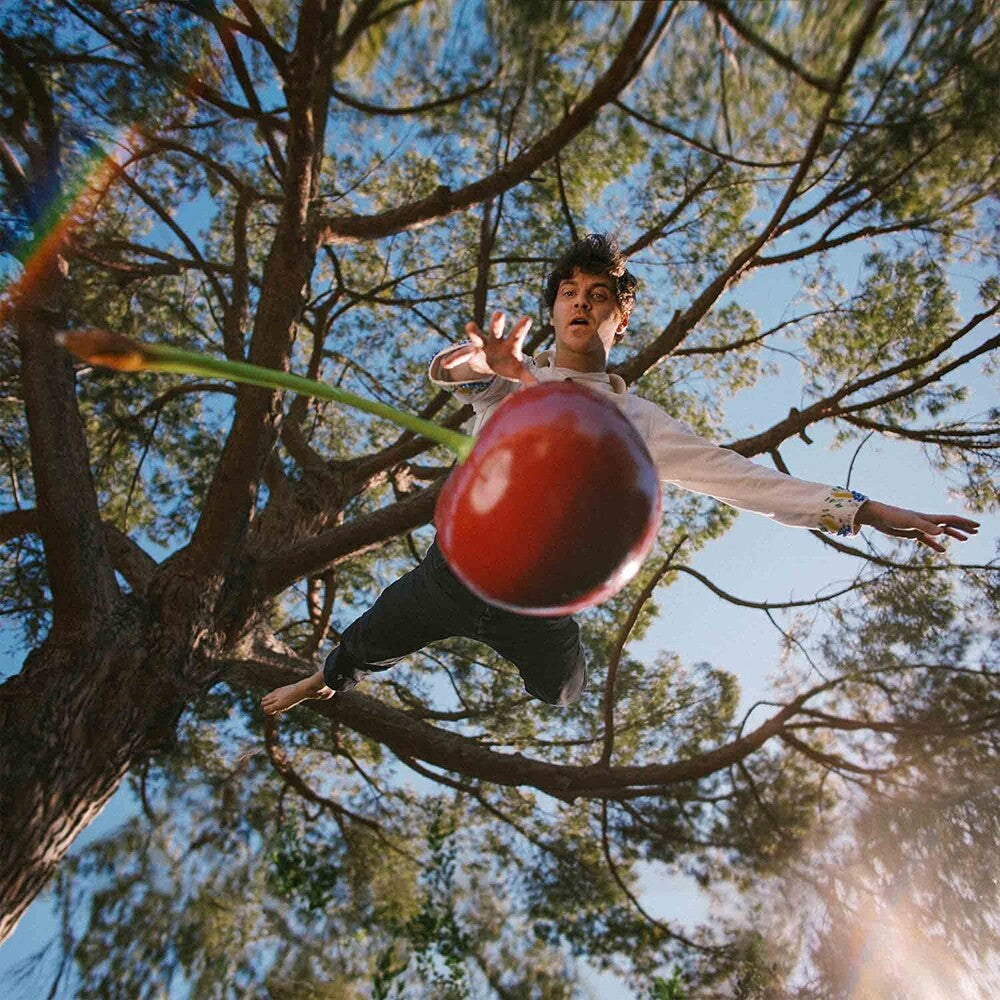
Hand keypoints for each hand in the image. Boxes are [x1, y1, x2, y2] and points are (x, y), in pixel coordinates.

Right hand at [442, 311, 537, 385]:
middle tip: (500, 314)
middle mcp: (495, 340)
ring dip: (474, 331)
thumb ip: (528, 377)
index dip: (522, 327)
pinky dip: (453, 360)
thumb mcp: (518, 371)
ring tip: (470, 325)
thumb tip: (540, 388)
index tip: (527, 318)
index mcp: (510, 344)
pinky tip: (445, 364)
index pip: (517, 335)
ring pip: (477, 336)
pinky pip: (460, 356)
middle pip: (496, 329)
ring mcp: (481, 345)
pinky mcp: (470, 353)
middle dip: (497, 322)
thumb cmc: (509, 365)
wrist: (491, 363)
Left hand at [856, 500, 979, 552]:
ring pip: (940, 532)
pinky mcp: (911, 533)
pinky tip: (942, 550)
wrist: (877, 517)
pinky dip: (935, 544)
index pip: (951, 520)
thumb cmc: (893, 517)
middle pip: (949, 525)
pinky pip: (927, 540)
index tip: (977, 526)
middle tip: (976, 531)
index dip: (964, 523)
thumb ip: (926, 527)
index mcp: (928, 518)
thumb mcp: (910, 522)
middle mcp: (926, 522)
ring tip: (965, 539)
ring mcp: (920, 528)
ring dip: (953, 535)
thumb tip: (942, 533)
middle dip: (963, 527)